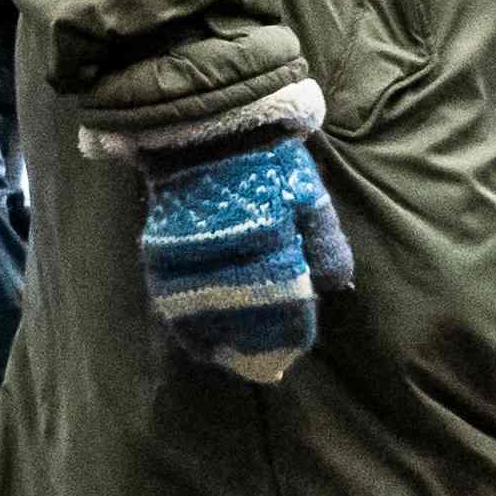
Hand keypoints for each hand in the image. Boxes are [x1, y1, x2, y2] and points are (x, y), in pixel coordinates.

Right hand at [138, 137, 353, 385]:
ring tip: (234, 362)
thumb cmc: (268, 161)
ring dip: (222, 342)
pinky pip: (171, 299)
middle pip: (244, 315)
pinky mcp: (161, 249)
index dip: (289, 330)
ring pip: (205, 314)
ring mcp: (192, 252)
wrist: (207, 126)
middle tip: (268, 369)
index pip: (284, 299)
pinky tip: (198, 342)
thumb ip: (324, 241)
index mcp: (271, 237)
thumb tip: (334, 285)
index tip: (294, 350)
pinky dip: (185, 325)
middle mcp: (229, 251)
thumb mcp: (308, 193)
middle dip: (257, 346)